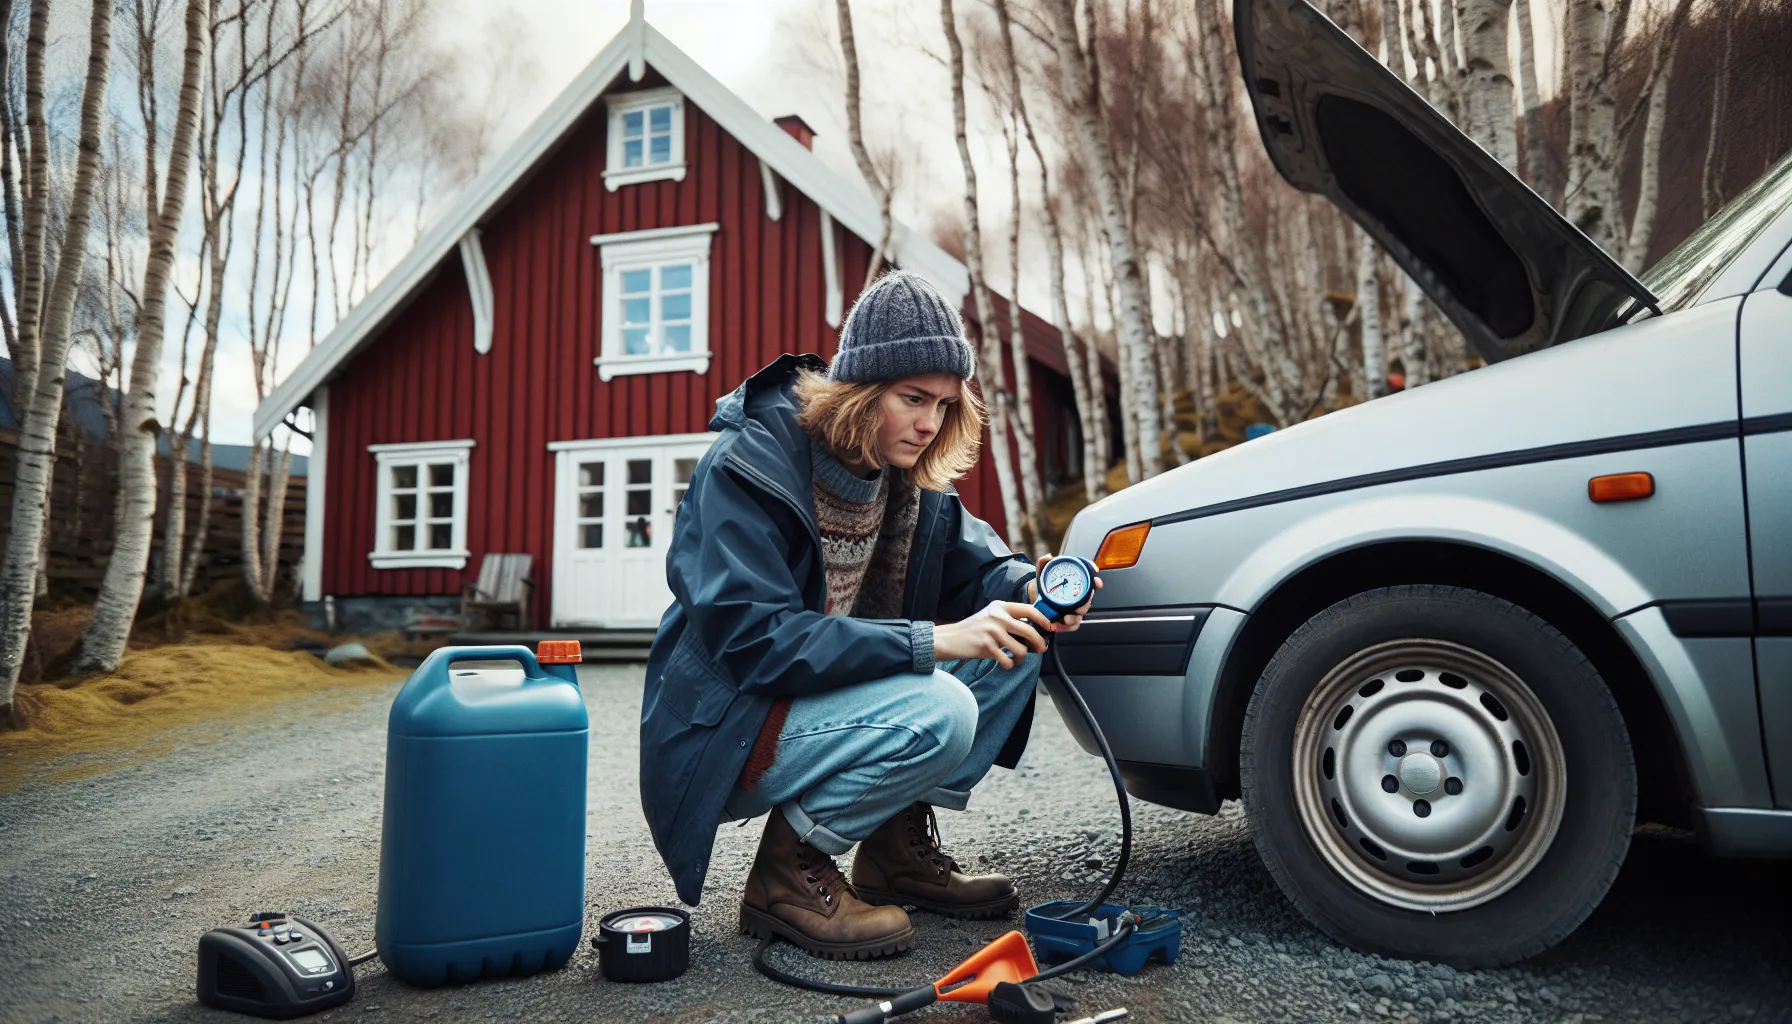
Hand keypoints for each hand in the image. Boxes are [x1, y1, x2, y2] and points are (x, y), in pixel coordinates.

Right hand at [934, 600, 1052, 669]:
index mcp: (1000, 606)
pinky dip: (1009, 664)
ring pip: (1020, 648)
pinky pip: (1007, 659)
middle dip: (1039, 643)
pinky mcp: (986, 645)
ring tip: (1015, 659)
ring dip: (1021, 658)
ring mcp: (992, 630)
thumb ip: (1009, 621)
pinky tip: (1005, 663)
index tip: (1049, 628)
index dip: (1043, 619)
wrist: (950, 639)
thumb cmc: (974, 630)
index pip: (1028, 609)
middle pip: (1028, 630)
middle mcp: (997, 616)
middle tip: (1040, 649)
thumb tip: (1034, 632)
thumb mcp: (991, 617)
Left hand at [1024, 553, 1102, 633]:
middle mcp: (1079, 595)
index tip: (1097, 582)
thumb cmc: (1045, 583)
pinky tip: (1057, 625)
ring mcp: (1075, 608)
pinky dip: (1065, 627)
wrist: (1036, 596)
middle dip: (1085, 603)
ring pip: (1081, 614)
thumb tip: (1048, 556)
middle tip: (1077, 605)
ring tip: (1065, 618)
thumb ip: (1044, 562)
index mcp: (1077, 582)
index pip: (1091, 580)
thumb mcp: (1043, 571)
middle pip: (1088, 600)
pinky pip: (1072, 626)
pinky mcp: (1069, 619)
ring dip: (1074, 617)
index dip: (1096, 581)